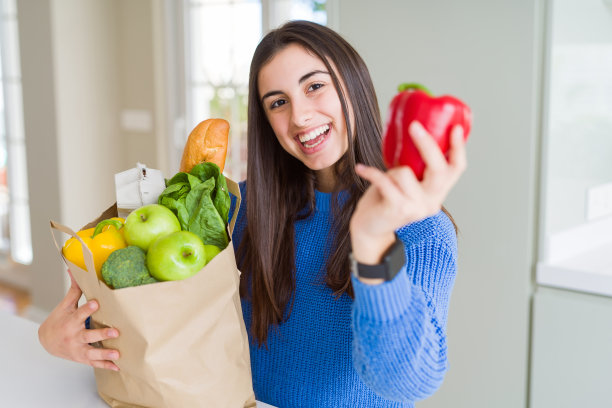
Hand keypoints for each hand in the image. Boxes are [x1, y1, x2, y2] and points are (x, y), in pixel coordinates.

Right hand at [38, 270, 120, 370]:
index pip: (79, 314)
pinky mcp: (82, 358)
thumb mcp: (65, 305)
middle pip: (88, 335)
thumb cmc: (59, 320)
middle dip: (101, 334)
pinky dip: (105, 366)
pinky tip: (117, 367)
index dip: (87, 309)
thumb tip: (74, 269)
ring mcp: (78, 349)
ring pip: (92, 352)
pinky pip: (94, 363)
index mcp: (70, 321)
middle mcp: (74, 336)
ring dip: (105, 354)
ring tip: (117, 354)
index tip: (96, 303)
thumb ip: (74, 290)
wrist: (47, 342)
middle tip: (115, 331)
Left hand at [350, 121, 466, 265]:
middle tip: (414, 126)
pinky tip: (361, 169)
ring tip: (383, 178)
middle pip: (438, 169)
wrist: (370, 229)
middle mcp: (432, 201)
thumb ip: (414, 168)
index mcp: (437, 192)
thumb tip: (411, 134)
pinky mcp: (398, 209)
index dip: (458, 148)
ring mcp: (416, 207)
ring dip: (390, 170)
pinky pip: (385, 181)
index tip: (454, 128)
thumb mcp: (405, 183)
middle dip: (427, 145)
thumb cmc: (385, 200)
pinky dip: (371, 172)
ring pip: (405, 173)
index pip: (456, 170)